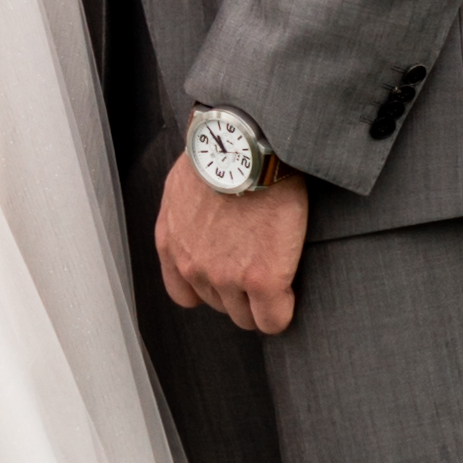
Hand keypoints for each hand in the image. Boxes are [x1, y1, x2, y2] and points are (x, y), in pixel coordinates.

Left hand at [155, 154, 309, 334]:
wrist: (248, 144)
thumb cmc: (222, 151)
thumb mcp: (184, 184)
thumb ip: (186, 216)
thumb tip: (203, 219)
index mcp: (172, 244)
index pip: (184, 294)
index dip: (211, 288)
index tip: (229, 275)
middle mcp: (193, 266)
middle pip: (220, 305)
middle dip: (240, 292)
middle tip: (261, 268)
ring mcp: (226, 276)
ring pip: (246, 317)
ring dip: (262, 302)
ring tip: (278, 275)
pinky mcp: (263, 279)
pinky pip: (273, 319)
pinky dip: (283, 311)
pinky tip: (290, 293)